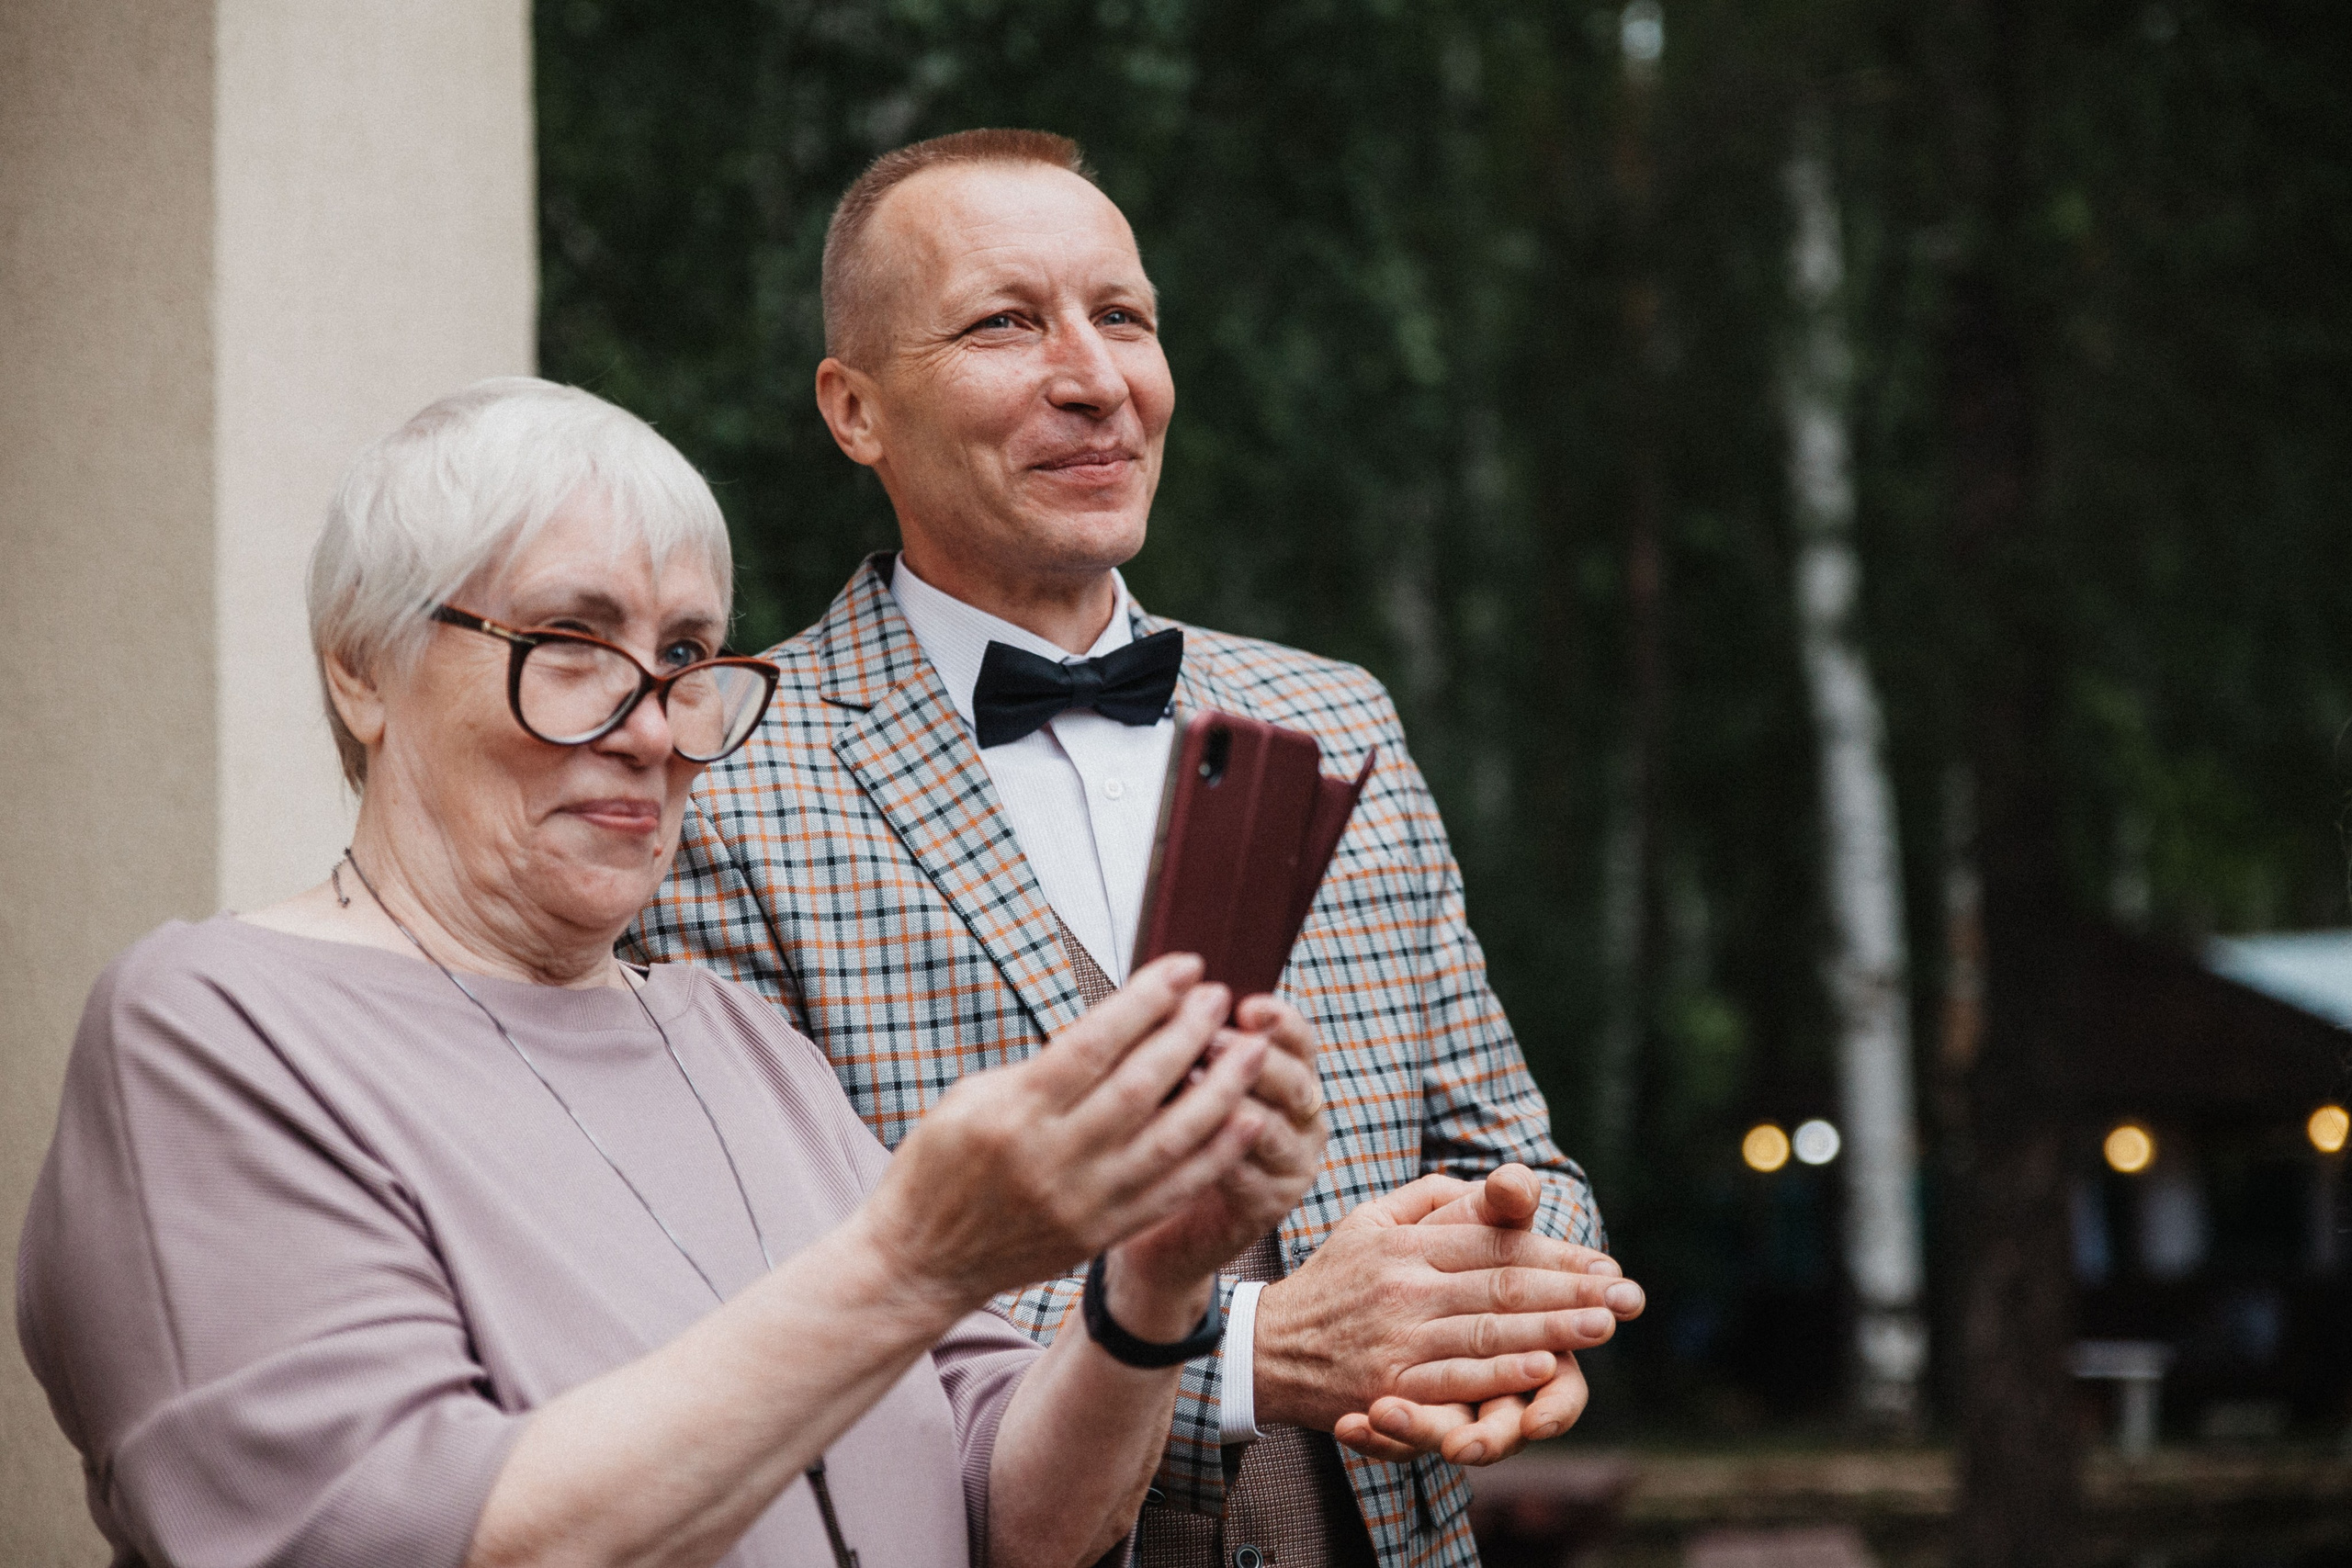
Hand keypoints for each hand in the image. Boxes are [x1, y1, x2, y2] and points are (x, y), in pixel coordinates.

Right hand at [857, 955, 1271, 1315]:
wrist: (921, 1261)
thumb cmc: (940, 1164)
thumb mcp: (973, 1096)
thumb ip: (1045, 1067)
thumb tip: (1120, 1027)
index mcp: (1015, 1112)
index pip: (1095, 1043)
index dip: (1147, 1000)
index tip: (1186, 968)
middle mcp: (1054, 1157)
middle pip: (1142, 1085)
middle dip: (1190, 1033)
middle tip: (1222, 996)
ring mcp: (1083, 1201)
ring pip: (1171, 1139)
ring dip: (1222, 1089)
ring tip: (1255, 1050)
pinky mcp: (1102, 1232)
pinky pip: (1173, 1191)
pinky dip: (1215, 1154)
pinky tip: (1247, 1119)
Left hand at [1108, 995, 1327, 1329]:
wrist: (1160, 1215)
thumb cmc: (1166, 1130)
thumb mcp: (1183, 1076)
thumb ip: (1193, 1038)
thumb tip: (1174, 987)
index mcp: (1291, 1075)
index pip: (1301, 1039)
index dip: (1279, 1020)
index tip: (1247, 1005)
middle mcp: (1304, 1118)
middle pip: (1295, 1080)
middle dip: (1250, 1057)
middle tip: (1209, 1039)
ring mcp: (1293, 1164)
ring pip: (1273, 1128)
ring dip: (1232, 1105)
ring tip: (1188, 1085)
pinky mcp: (1271, 1207)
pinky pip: (1251, 1177)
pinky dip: (1220, 1157)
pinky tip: (1189, 1141)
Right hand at [1251, 1180, 1635, 1436]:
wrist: (1266, 1349)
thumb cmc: (1330, 1282)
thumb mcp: (1366, 1222)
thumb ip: (1424, 1201)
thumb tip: (1481, 1184)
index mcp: (1405, 1244)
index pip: (1491, 1244)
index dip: (1551, 1253)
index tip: (1603, 1263)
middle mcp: (1404, 1286)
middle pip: (1500, 1286)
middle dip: (1570, 1291)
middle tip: (1627, 1294)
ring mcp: (1397, 1337)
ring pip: (1485, 1331)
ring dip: (1550, 1329)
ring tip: (1602, 1324)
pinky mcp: (1389, 1384)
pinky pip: (1454, 1378)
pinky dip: (1500, 1373)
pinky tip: (1542, 1368)